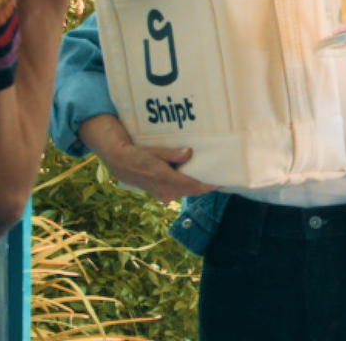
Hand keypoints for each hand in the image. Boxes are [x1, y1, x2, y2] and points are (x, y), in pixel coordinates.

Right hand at [102, 143, 220, 203]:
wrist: (122, 165)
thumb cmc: (139, 155)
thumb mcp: (155, 151)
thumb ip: (172, 154)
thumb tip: (189, 152)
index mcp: (166, 179)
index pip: (193, 185)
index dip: (209, 185)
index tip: (222, 181)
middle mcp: (166, 191)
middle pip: (193, 191)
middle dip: (207, 186)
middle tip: (222, 177)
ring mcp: (164, 195)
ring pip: (187, 192)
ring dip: (199, 187)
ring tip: (211, 178)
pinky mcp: (162, 196)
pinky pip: (180, 193)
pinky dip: (189, 188)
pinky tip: (195, 180)